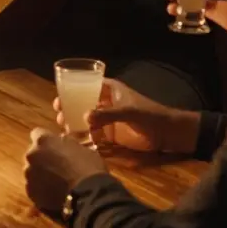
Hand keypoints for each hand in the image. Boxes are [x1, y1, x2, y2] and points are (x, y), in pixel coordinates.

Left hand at [24, 128, 105, 211]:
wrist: (86, 196)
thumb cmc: (88, 168)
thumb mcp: (82, 148)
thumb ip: (67, 143)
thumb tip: (63, 142)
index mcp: (43, 140)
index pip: (38, 133)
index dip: (47, 140)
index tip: (55, 146)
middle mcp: (31, 155)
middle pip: (34, 153)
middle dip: (43, 158)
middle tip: (57, 165)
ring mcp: (28, 174)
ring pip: (32, 171)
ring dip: (41, 174)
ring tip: (56, 182)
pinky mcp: (30, 192)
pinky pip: (34, 187)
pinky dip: (41, 189)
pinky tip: (54, 193)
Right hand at [55, 80, 197, 153]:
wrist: (168, 134)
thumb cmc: (150, 115)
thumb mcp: (128, 112)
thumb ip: (107, 114)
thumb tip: (85, 117)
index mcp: (110, 90)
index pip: (87, 85)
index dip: (71, 89)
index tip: (58, 98)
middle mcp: (106, 103)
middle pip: (82, 103)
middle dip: (69, 109)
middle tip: (58, 116)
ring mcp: (108, 119)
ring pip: (86, 120)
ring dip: (74, 124)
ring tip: (64, 130)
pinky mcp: (111, 135)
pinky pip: (93, 135)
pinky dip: (84, 138)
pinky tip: (74, 143)